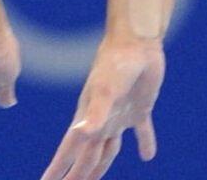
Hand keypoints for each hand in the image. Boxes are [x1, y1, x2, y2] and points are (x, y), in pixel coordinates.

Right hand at [38, 33, 163, 179]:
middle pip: (87, 156)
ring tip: (94, 179)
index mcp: (87, 119)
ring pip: (108, 150)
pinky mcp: (140, 109)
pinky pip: (142, 132)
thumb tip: (81, 133)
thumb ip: (95, 114)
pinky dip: (144, 143)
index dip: (58, 170)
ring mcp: (119, 115)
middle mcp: (100, 121)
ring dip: (101, 166)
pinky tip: (147, 155)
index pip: (70, 152)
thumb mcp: (105, 90)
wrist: (135, 41)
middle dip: (77, 175)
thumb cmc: (116, 63)